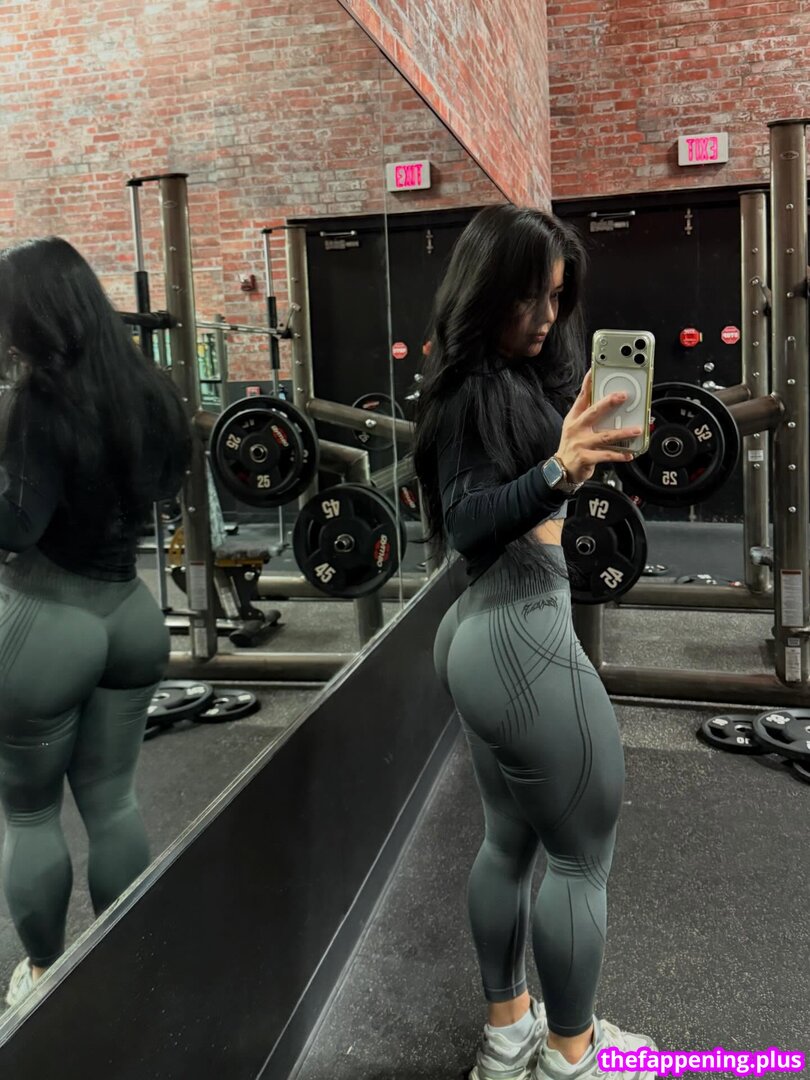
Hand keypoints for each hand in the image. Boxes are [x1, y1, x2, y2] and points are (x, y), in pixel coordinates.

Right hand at [555, 370, 642, 484]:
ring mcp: (581, 443)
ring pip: (605, 436)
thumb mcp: (575, 427)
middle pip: (593, 412)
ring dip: (623, 433)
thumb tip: (608, 402)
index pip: (582, 397)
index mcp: (574, 418)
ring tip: (636, 430)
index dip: (588, 383)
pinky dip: (619, 454)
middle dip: (608, 402)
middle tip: (622, 396)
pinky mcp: (586, 458)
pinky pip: (606, 455)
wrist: (562, 469)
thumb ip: (588, 415)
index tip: (594, 370)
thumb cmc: (572, 446)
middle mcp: (576, 429)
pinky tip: (629, 454)